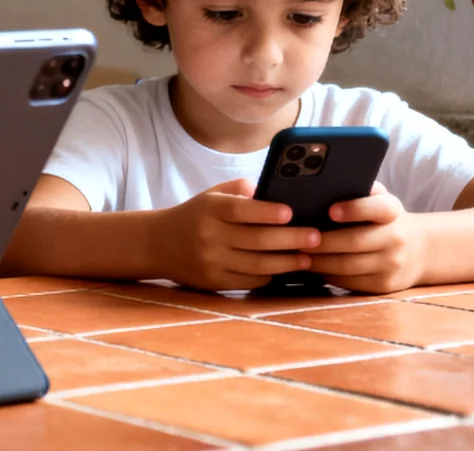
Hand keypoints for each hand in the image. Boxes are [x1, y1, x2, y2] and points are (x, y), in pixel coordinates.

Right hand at [152, 179, 319, 290]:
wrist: (157, 244)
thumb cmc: (194, 216)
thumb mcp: (210, 196)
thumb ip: (240, 190)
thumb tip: (275, 191)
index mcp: (209, 210)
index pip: (240, 210)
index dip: (267, 212)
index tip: (291, 212)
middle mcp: (209, 236)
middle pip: (257, 241)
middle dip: (291, 240)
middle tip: (316, 237)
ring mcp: (211, 262)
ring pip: (258, 265)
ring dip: (288, 262)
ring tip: (308, 257)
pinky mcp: (214, 282)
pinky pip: (250, 281)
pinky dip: (270, 275)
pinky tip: (284, 269)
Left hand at [308, 183, 425, 292]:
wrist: (418, 250)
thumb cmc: (382, 220)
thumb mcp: (377, 200)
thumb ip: (357, 190)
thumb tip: (320, 184)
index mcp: (392, 211)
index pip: (377, 208)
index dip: (354, 209)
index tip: (330, 211)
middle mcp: (396, 237)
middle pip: (355, 241)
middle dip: (322, 242)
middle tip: (297, 239)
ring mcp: (392, 263)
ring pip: (349, 265)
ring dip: (320, 261)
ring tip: (299, 254)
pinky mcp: (384, 285)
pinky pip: (351, 282)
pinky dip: (328, 275)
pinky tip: (313, 267)